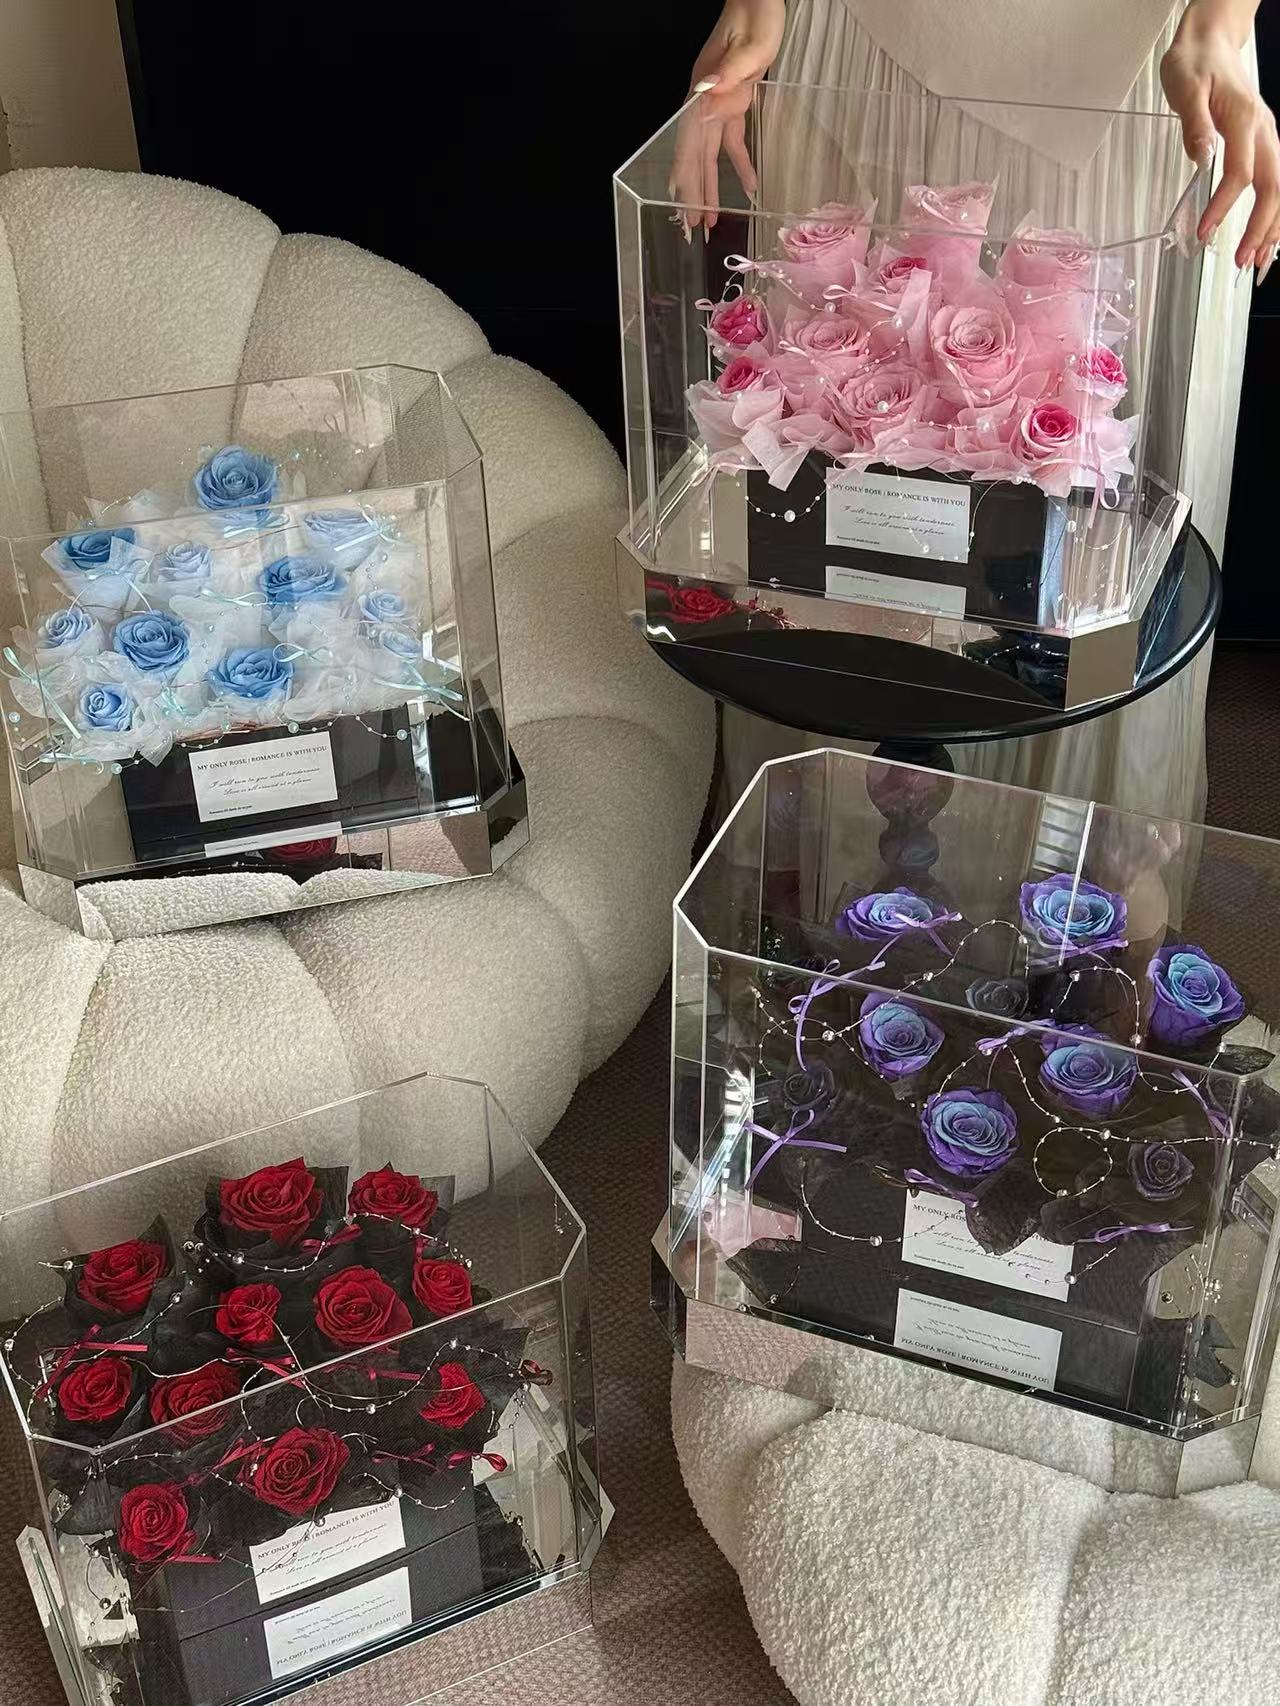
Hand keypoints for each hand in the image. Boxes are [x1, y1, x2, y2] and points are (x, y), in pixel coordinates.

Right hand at [670, 0, 785, 234]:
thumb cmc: (755, 16)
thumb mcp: (747, 45)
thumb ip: (728, 73)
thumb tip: (704, 98)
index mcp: (702, 89)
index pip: (689, 140)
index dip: (684, 173)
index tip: (680, 202)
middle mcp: (704, 100)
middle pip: (695, 155)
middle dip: (692, 191)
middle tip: (690, 227)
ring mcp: (718, 102)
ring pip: (711, 154)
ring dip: (709, 186)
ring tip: (708, 220)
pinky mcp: (735, 100)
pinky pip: (734, 140)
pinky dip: (740, 164)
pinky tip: (749, 186)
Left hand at [1160, 8, 1279, 277]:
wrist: (1211, 43)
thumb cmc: (1195, 64)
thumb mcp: (1184, 87)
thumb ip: (1194, 123)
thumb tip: (1202, 156)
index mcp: (1245, 120)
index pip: (1239, 173)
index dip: (1223, 206)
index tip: (1204, 231)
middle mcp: (1264, 130)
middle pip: (1273, 186)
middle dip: (1260, 227)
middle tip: (1243, 260)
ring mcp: (1267, 137)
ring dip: (1273, 225)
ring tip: (1258, 261)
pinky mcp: (1263, 142)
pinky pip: (1275, 181)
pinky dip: (1274, 211)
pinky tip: (1266, 237)